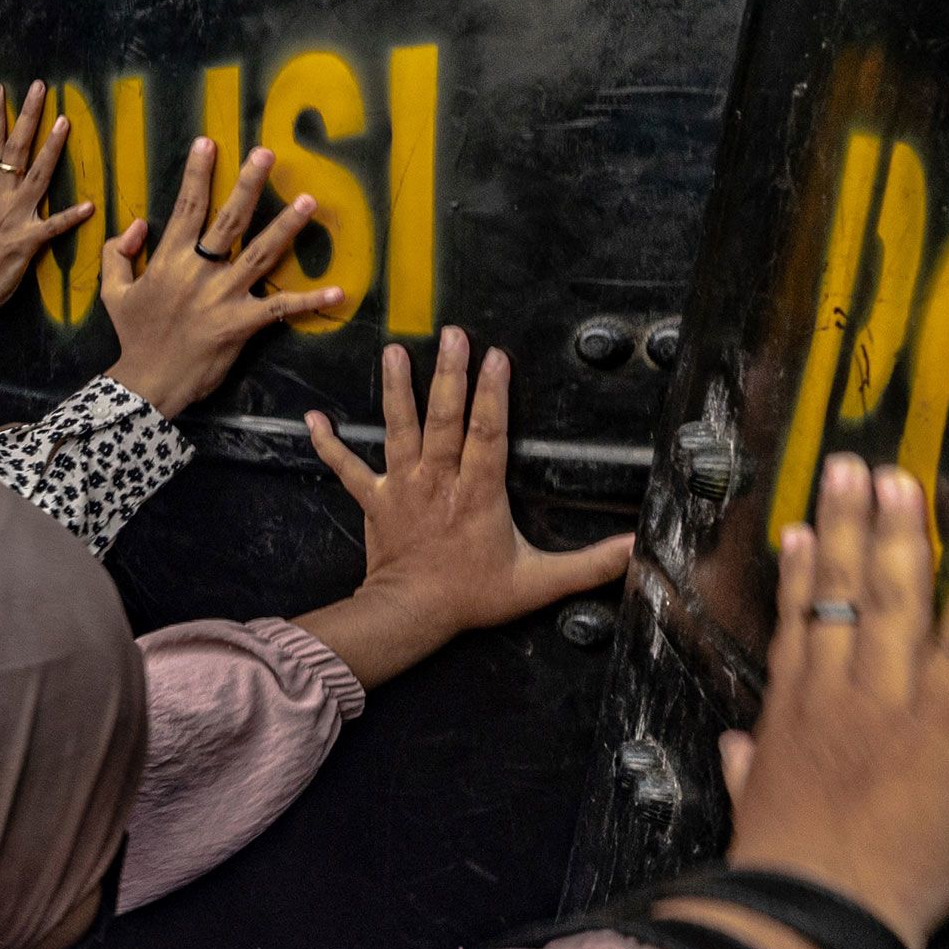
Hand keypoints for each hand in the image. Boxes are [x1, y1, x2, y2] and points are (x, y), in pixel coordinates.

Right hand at [0, 80, 94, 334]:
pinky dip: (70, 217)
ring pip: (36, 176)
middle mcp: (0, 198)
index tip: (1, 88)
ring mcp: (14, 218)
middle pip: (15, 149)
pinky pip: (52, 227)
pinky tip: (89, 206)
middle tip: (39, 87)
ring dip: (51, 150)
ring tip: (65, 123)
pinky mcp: (26, 242)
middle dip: (27, 117)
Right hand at [99, 138, 344, 416]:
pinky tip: (338, 290)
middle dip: (248, 184)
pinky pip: (280, 308)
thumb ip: (117, 255)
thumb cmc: (134, 335)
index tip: (209, 144)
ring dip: (286, 226)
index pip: (187, 208)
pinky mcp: (241, 324)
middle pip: (229, 220)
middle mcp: (199, 272)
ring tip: (308, 201)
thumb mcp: (114, 292)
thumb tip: (137, 225)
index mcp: (169, 260)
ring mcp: (223, 297)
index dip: (198, 174)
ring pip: (260, 254)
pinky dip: (310, 300)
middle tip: (267, 154)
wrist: (148, 381)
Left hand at [297, 329, 631, 683]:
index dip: (493, 394)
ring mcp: (401, 485)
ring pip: (398, 428)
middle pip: (445, 418)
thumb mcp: (539, 583)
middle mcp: (437, 479)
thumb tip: (637, 550)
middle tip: (453, 334)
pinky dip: (327, 443)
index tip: (497, 357)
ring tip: (394, 351)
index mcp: (478, 492)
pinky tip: (311, 417)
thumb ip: (590, 564)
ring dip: (395, 389)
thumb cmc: (473, 596)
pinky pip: (345, 467)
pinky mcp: (372, 498)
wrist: (411, 614)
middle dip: (450, 374)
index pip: (488, 433)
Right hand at [719, 457, 948, 948]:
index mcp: (796, 711)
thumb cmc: (786, 867)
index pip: (797, 620)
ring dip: (906, 538)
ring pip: (899, 601)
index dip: (800, 568)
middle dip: (854, 525)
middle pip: (847, 589)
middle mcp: (844, 692)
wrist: (818, 901)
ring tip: (910, 488)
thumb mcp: (754, 808)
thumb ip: (751, 771)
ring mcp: (899, 702)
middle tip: (862, 473)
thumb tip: (741, 756)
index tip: (801, 529)